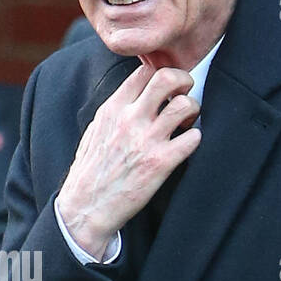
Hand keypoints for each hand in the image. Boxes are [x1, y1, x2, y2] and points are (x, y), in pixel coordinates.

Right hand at [56, 62, 201, 258]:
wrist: (86, 208)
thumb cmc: (90, 172)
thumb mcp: (96, 131)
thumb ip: (116, 110)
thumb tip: (135, 95)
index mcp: (113, 109)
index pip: (144, 71)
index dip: (161, 72)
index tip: (166, 86)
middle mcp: (130, 120)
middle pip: (168, 78)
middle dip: (184, 81)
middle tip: (185, 95)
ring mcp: (147, 141)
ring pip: (186, 105)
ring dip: (193, 111)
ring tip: (185, 123)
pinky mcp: (161, 163)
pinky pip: (193, 138)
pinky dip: (195, 138)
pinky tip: (185, 145)